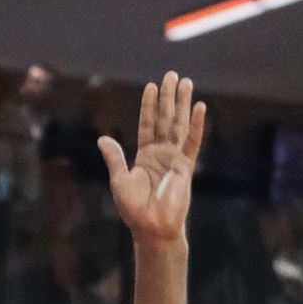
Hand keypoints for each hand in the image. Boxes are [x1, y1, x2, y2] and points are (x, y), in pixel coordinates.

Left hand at [98, 71, 204, 243]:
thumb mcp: (119, 180)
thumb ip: (114, 158)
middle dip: (169, 97)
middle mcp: (161, 153)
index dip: (149, 105)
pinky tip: (200, 108)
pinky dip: (197, 124)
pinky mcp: (186, 167)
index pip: (148, 124)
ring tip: (186, 83)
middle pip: (165, 119)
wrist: (152, 228)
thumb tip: (102, 139)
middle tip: (173, 75)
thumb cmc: (135, 209)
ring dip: (183, 104)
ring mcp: (175, 159)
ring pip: (179, 125)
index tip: (152, 86)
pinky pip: (192, 142)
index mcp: (145, 155)